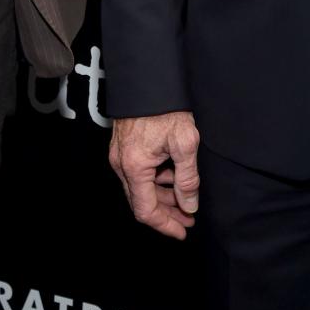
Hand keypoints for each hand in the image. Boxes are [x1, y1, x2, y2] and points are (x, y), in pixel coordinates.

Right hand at [109, 112, 199, 239]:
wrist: (148, 78)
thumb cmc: (166, 106)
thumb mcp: (185, 142)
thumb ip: (188, 178)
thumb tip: (189, 205)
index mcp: (134, 167)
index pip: (146, 210)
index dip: (165, 225)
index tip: (183, 231)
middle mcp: (121, 164)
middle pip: (141, 201)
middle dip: (166, 213)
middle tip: (188, 218)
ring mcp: (119, 155)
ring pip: (139, 188)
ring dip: (162, 196)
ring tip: (185, 199)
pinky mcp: (122, 146)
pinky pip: (137, 173)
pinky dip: (155, 180)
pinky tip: (173, 176)